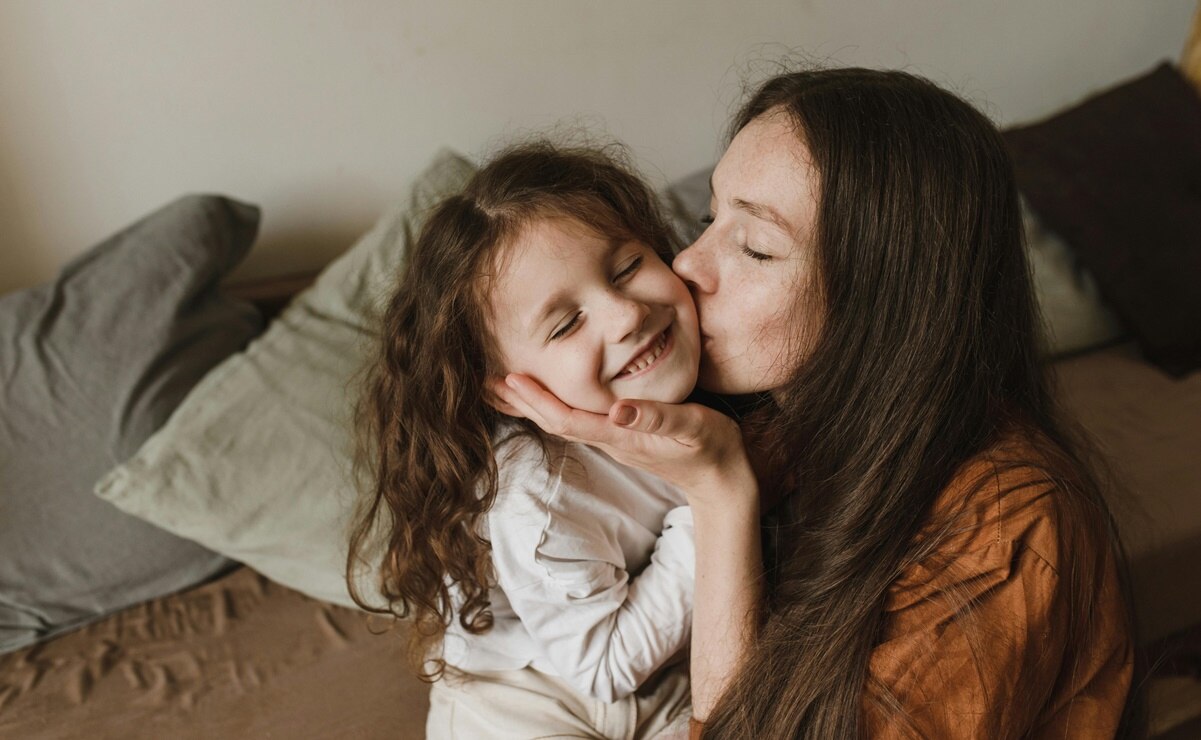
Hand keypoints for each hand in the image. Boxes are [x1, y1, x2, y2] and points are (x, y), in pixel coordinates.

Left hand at [490, 374, 757, 509]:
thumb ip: (657, 418)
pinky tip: (547, 398)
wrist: (722, 479)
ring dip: (531, 405)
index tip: (509, 379)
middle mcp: (610, 439)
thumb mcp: (693, 427)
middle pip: (554, 422)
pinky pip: (577, 421)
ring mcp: (613, 440)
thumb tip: (617, 410)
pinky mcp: (620, 437)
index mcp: (620, 435)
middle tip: (484, 380)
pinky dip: (553, 407)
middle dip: (520, 403)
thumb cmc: (712, 447)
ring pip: (562, 422)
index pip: (567, 418)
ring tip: (502, 387)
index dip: (537, 400)